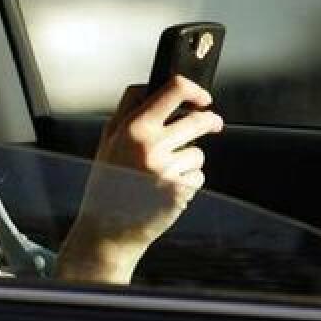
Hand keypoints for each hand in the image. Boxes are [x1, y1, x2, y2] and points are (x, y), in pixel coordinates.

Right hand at [56, 75, 222, 283]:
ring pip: (198, 152)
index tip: (201, 97)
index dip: (194, 89)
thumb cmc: (107, 183)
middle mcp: (150, 145)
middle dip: (210, 121)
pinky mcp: (179, 191)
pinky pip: (198, 176)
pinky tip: (167, 190)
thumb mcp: (109, 140)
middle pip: (197, 120)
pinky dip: (189, 181)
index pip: (173, 90)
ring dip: (190, 159)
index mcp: (132, 127)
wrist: (107, 230)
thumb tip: (159, 90)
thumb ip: (129, 112)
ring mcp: (166, 169)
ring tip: (166, 173)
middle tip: (213, 123)